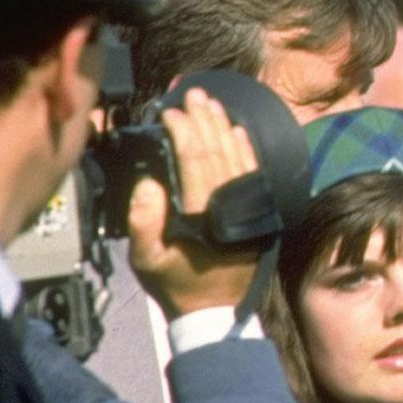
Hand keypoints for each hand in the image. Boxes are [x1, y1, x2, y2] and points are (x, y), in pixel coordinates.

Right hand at [128, 88, 266, 319]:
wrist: (215, 309)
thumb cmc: (177, 283)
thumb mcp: (148, 261)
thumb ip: (144, 222)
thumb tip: (148, 182)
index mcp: (203, 210)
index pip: (195, 157)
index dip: (184, 129)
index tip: (170, 111)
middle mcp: (230, 201)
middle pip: (218, 148)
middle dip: (204, 118)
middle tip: (193, 93)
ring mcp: (248, 203)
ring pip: (237, 153)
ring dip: (224, 125)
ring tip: (211, 103)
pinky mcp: (258, 207)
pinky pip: (254, 168)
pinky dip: (245, 147)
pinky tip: (237, 129)